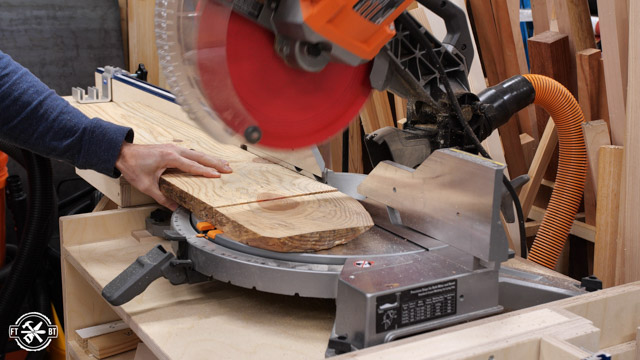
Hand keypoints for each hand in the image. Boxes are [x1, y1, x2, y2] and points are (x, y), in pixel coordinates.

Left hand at [115, 142, 231, 209]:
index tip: (218, 176)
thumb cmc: (132, 166)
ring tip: (224, 163)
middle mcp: (174, 150)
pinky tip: (207, 160)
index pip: (193, 166)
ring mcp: (173, 148)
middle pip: (200, 157)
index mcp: (170, 158)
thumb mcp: (147, 186)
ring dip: (211, 159)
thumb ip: (162, 198)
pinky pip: (191, 152)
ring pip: (197, 153)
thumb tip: (175, 208)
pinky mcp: (171, 149)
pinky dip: (201, 157)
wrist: (121, 153)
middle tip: (229, 168)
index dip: (206, 171)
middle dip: (216, 163)